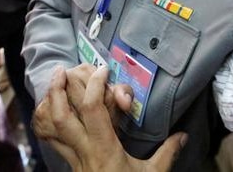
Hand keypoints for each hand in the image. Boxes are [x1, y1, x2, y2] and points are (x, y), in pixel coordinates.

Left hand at [35, 66, 186, 171]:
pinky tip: (53, 111)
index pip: (93, 109)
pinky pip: (53, 141)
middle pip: (61, 116)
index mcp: (104, 149)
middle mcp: (84, 151)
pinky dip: (49, 123)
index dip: (95, 85)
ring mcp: (73, 159)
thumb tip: (184, 136)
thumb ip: (167, 153)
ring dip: (50, 104)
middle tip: (61, 69)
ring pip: (52, 128)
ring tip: (54, 85)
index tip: (103, 70)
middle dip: (58, 90)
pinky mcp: (70, 165)